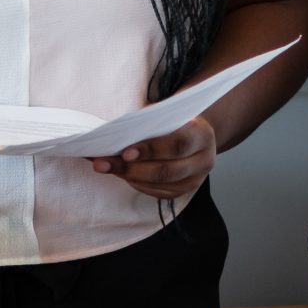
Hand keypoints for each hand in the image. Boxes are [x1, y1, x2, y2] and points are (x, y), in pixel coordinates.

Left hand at [91, 116, 216, 198]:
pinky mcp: (181, 191)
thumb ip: (148, 123)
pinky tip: (118, 173)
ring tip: (103, 166)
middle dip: (131, 168)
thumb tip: (114, 134)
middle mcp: (204, 161)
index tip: (125, 152)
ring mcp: (194, 180)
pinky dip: (134, 182)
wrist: (193, 135)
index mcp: (202, 135)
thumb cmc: (174, 121)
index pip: (177, 144)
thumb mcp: (166, 114)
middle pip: (166, 171)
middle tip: (103, 163)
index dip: (151, 149)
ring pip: (159, 184)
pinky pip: (155, 192)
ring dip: (128, 176)